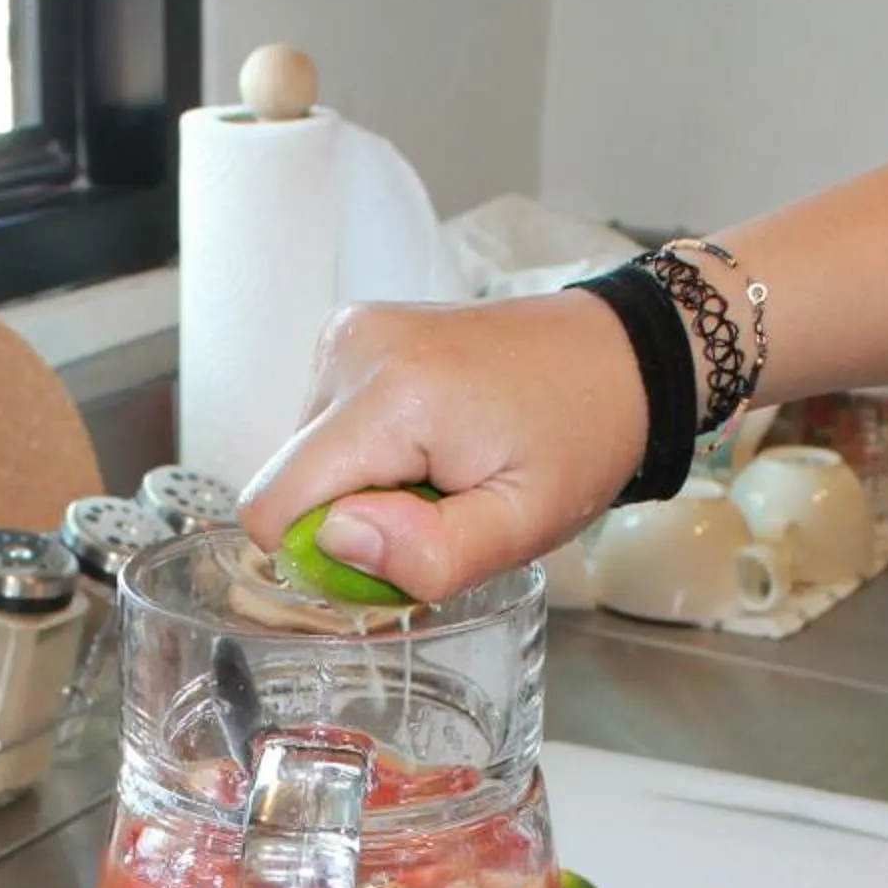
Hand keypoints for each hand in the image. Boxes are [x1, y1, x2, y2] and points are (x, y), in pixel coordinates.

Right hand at [235, 289, 650, 603]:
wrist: (614, 357)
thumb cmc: (580, 436)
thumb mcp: (524, 524)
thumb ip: (431, 551)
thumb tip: (336, 540)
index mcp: (391, 396)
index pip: (272, 506)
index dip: (323, 553)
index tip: (397, 549)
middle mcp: (353, 350)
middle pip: (290, 483)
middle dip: (353, 520)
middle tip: (440, 510)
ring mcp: (349, 334)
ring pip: (306, 458)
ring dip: (364, 486)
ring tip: (443, 471)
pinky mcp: (353, 333)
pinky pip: (326, 426)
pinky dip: (370, 452)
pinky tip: (431, 444)